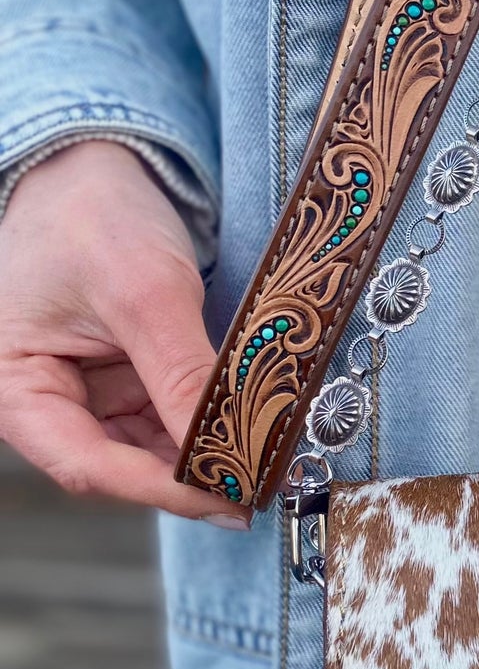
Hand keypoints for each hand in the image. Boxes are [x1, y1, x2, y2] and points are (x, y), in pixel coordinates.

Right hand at [0, 141, 244, 523]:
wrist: (94, 172)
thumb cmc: (91, 217)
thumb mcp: (143, 291)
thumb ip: (181, 374)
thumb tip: (225, 449)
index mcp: (15, 390)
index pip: (87, 464)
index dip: (160, 488)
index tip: (227, 496)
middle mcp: (46, 403)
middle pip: (120, 465)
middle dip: (189, 475)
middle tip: (260, 483)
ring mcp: (88, 394)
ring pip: (150, 448)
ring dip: (204, 456)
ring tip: (263, 459)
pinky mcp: (124, 381)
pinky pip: (167, 418)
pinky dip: (206, 425)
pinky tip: (248, 429)